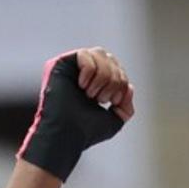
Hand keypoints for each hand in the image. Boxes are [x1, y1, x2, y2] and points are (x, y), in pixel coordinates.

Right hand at [16, 46, 136, 181]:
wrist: (68, 134)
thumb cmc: (87, 131)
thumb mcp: (114, 119)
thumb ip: (126, 106)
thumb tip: (128, 87)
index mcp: (95, 83)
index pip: (117, 68)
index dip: (122, 82)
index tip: (114, 101)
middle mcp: (83, 72)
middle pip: (110, 58)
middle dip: (114, 79)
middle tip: (102, 99)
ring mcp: (71, 67)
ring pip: (99, 53)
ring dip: (103, 76)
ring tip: (91, 95)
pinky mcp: (60, 64)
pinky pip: (84, 54)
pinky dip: (89, 71)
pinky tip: (81, 87)